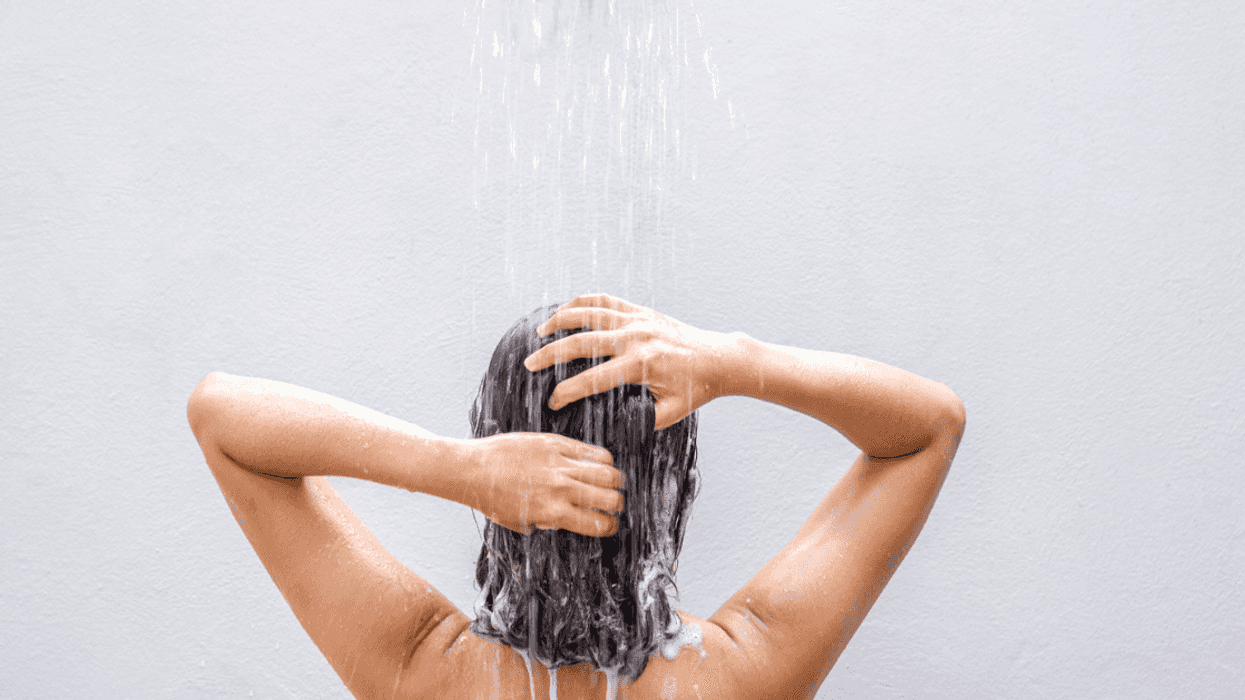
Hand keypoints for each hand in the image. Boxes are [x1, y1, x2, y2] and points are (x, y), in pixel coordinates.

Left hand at [461, 432, 624, 535]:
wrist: (472, 469)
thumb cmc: (492, 498)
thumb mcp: (518, 520)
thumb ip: (546, 522)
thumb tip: (565, 520)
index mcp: (552, 512)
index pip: (596, 523)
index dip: (609, 526)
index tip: (610, 524)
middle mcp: (560, 489)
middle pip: (608, 498)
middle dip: (616, 504)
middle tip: (614, 503)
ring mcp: (559, 464)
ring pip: (606, 472)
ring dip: (614, 480)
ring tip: (612, 482)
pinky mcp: (555, 444)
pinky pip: (590, 450)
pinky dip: (601, 458)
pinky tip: (600, 462)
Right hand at [523, 293, 731, 429]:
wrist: (719, 357)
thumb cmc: (694, 389)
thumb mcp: (670, 413)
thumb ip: (641, 421)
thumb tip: (611, 427)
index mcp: (641, 365)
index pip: (593, 379)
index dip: (568, 391)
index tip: (552, 402)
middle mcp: (635, 337)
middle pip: (581, 342)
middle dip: (551, 354)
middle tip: (529, 364)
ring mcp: (637, 319)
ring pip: (588, 313)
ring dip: (560, 321)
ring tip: (539, 333)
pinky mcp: (640, 310)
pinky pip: (604, 300)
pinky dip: (581, 303)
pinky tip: (565, 311)